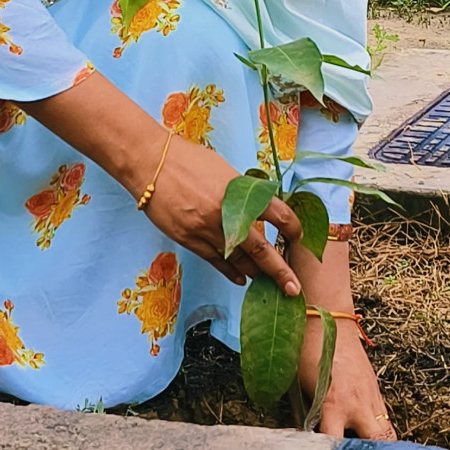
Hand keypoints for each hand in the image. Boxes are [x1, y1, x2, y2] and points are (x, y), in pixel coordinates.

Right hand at [142, 133, 302, 296]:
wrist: (151, 163)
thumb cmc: (189, 160)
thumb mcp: (225, 171)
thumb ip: (243, 193)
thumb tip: (258, 210)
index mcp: (241, 192)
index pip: (279, 215)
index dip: (293, 230)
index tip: (298, 239)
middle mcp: (227, 214)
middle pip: (261, 249)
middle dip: (279, 271)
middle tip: (293, 289)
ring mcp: (206, 229)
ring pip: (237, 259)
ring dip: (255, 272)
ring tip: (267, 282)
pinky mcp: (189, 239)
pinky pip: (215, 260)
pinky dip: (230, 271)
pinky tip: (240, 279)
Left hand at [299, 318, 395, 440]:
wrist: (328, 324)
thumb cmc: (308, 354)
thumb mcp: (302, 387)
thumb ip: (309, 415)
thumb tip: (307, 438)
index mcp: (333, 405)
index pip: (334, 444)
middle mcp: (357, 405)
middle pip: (378, 443)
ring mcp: (371, 398)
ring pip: (387, 433)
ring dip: (381, 448)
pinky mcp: (376, 392)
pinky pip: (384, 419)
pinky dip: (379, 432)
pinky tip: (369, 441)